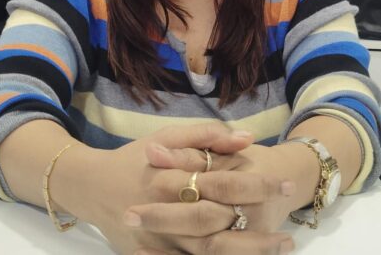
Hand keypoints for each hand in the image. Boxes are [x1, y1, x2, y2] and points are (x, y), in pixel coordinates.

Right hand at [65, 124, 295, 254]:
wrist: (91, 187)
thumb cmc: (134, 159)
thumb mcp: (167, 136)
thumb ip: (206, 136)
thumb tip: (247, 139)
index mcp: (171, 178)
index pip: (223, 184)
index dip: (257, 186)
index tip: (286, 185)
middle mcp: (166, 212)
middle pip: (218, 225)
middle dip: (257, 228)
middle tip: (289, 229)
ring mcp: (160, 240)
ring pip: (210, 253)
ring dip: (247, 252)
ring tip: (280, 247)